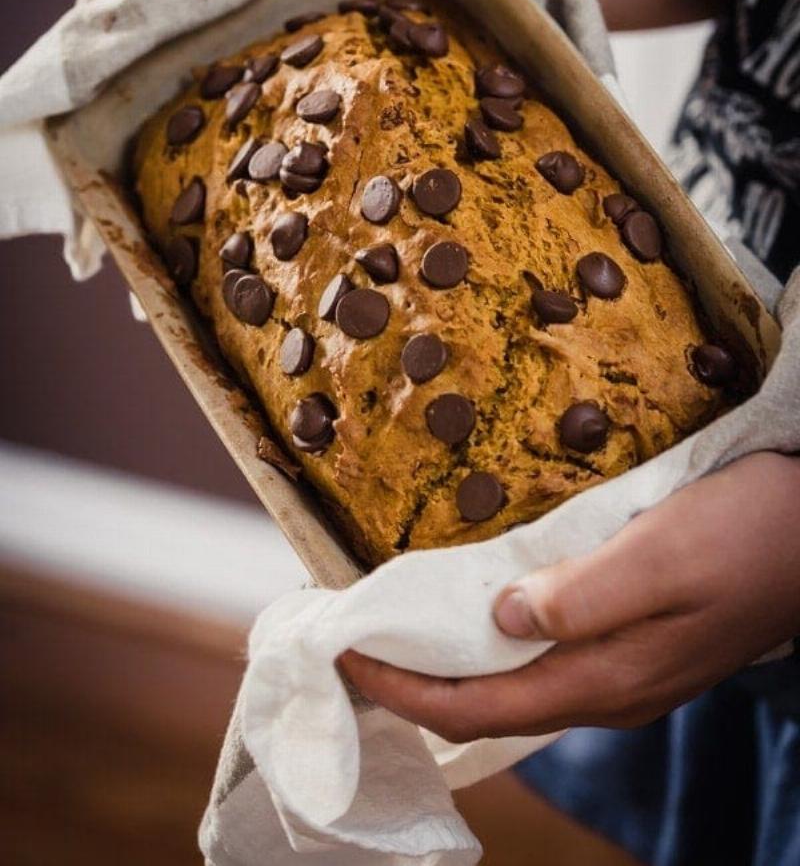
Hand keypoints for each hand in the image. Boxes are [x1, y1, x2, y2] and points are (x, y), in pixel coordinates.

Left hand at [339, 451, 799, 742]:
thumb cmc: (747, 537)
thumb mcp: (661, 557)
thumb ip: (581, 595)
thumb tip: (500, 618)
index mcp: (605, 676)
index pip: (478, 707)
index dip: (405, 690)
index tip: (344, 657)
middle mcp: (608, 688)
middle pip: (489, 706)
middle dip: (415, 685)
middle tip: (355, 647)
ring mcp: (626, 671)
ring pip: (517, 685)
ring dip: (453, 666)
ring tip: (402, 631)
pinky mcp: (638, 643)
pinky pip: (547, 660)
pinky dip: (495, 645)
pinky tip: (480, 611)